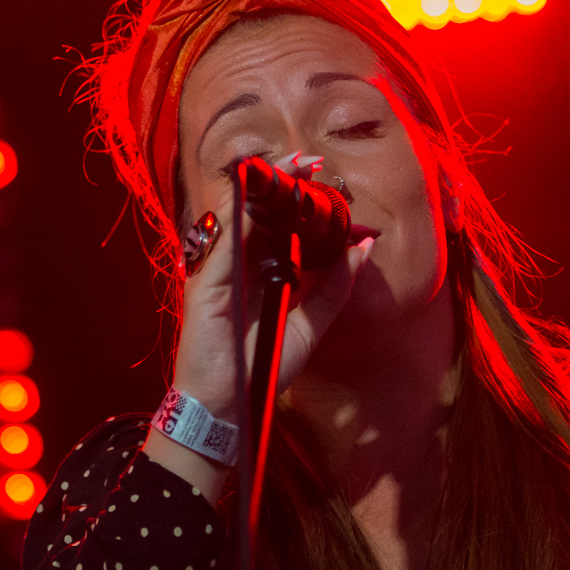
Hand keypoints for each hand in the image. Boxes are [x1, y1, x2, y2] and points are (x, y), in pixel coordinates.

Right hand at [169, 152, 376, 422]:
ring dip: (263, 185)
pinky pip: (224, 237)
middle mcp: (236, 263)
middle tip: (310, 161)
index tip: (320, 173)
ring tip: (292, 166)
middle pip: (255, 208)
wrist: (228, 407)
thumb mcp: (310, 326)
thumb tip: (364, 246)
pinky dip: (242, 211)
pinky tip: (261, 192)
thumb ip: (335, 288)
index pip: (274, 220)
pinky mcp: (204, 280)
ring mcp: (217, 268)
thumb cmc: (261, 368)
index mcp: (258, 270)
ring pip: (236, 212)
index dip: (295, 194)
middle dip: (281, 179)